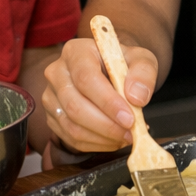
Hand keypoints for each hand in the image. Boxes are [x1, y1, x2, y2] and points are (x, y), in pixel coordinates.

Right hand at [42, 35, 158, 151]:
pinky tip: (113, 139)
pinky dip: (95, 144)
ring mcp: (51, 96)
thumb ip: (143, 72)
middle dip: (106, 125)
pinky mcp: (53, 117)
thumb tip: (137, 96)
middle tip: (130, 132)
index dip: (108, 102)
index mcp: (76, 51)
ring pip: (72, 125)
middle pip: (75, 106)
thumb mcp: (141, 59)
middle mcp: (57, 72)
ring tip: (126, 136)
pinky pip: (70, 138)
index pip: (86, 79)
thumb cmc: (122, 64)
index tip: (129, 118)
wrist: (109, 71)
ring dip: (102, 137)